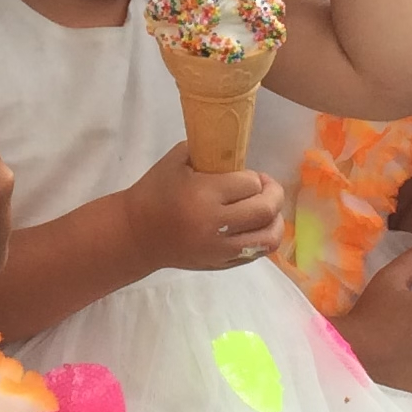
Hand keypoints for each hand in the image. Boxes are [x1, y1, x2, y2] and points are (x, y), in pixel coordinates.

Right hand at [114, 143, 287, 272]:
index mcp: (203, 194)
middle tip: (265, 188)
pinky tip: (256, 226)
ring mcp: (220, 248)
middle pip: (266, 210)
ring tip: (267, 209)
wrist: (137, 234)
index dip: (253, 177)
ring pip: (268, 237)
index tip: (245, 175)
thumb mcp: (175, 161)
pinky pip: (257, 253)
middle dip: (273, 194)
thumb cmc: (154, 193)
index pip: (249, 183)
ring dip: (275, 219)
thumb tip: (236, 148)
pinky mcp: (221, 263)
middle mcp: (216, 224)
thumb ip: (207, 150)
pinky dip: (264, 237)